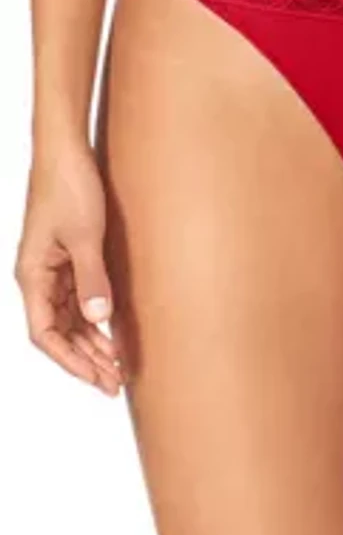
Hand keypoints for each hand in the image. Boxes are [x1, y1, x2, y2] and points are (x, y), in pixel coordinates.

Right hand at [15, 137, 124, 395]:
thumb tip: (98, 320)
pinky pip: (79, 301)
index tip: (97, 379)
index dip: (70, 361)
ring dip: (92, 345)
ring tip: (118, 368)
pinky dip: (96, 322)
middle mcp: (38, 277)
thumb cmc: (69, 186)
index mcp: (32, 275)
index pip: (44, 334)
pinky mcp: (68, 259)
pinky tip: (115, 336)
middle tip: (116, 384)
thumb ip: (92, 279)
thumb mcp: (86, 236)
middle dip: (86, 361)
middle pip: (58, 333)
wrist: (66, 151)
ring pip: (70, 320)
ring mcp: (53, 270)